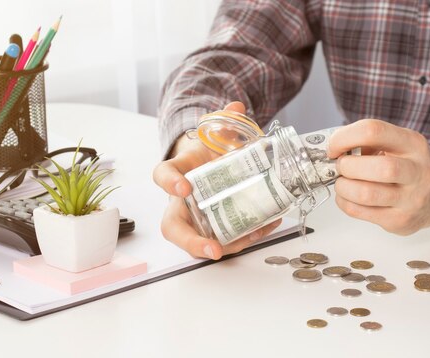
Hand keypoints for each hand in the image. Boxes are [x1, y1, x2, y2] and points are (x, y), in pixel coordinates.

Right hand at [153, 102, 280, 258]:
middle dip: (191, 242)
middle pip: (173, 228)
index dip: (169, 183)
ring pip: (201, 242)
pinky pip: (227, 239)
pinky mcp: (215, 228)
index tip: (184, 187)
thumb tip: (236, 106)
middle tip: (212, 249)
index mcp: (176, 172)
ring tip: (250, 238)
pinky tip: (267, 227)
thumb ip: (224, 120)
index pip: (162, 175)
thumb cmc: (206, 153)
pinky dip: (248, 237)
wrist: (211, 165)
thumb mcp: (214, 134)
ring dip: (226, 246)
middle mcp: (180, 202)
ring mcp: (196, 219)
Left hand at [328, 119, 429, 234]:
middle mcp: (417, 171)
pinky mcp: (400, 221)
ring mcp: (411, 200)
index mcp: (413, 144)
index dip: (344, 138)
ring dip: (343, 187)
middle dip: (348, 166)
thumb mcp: (399, 145)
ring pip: (367, 194)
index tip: (334, 147)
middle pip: (378, 167)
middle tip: (340, 167)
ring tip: (343, 183)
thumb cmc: (410, 167)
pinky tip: (348, 197)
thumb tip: (334, 149)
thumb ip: (369, 142)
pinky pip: (360, 212)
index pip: (374, 131)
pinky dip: (345, 203)